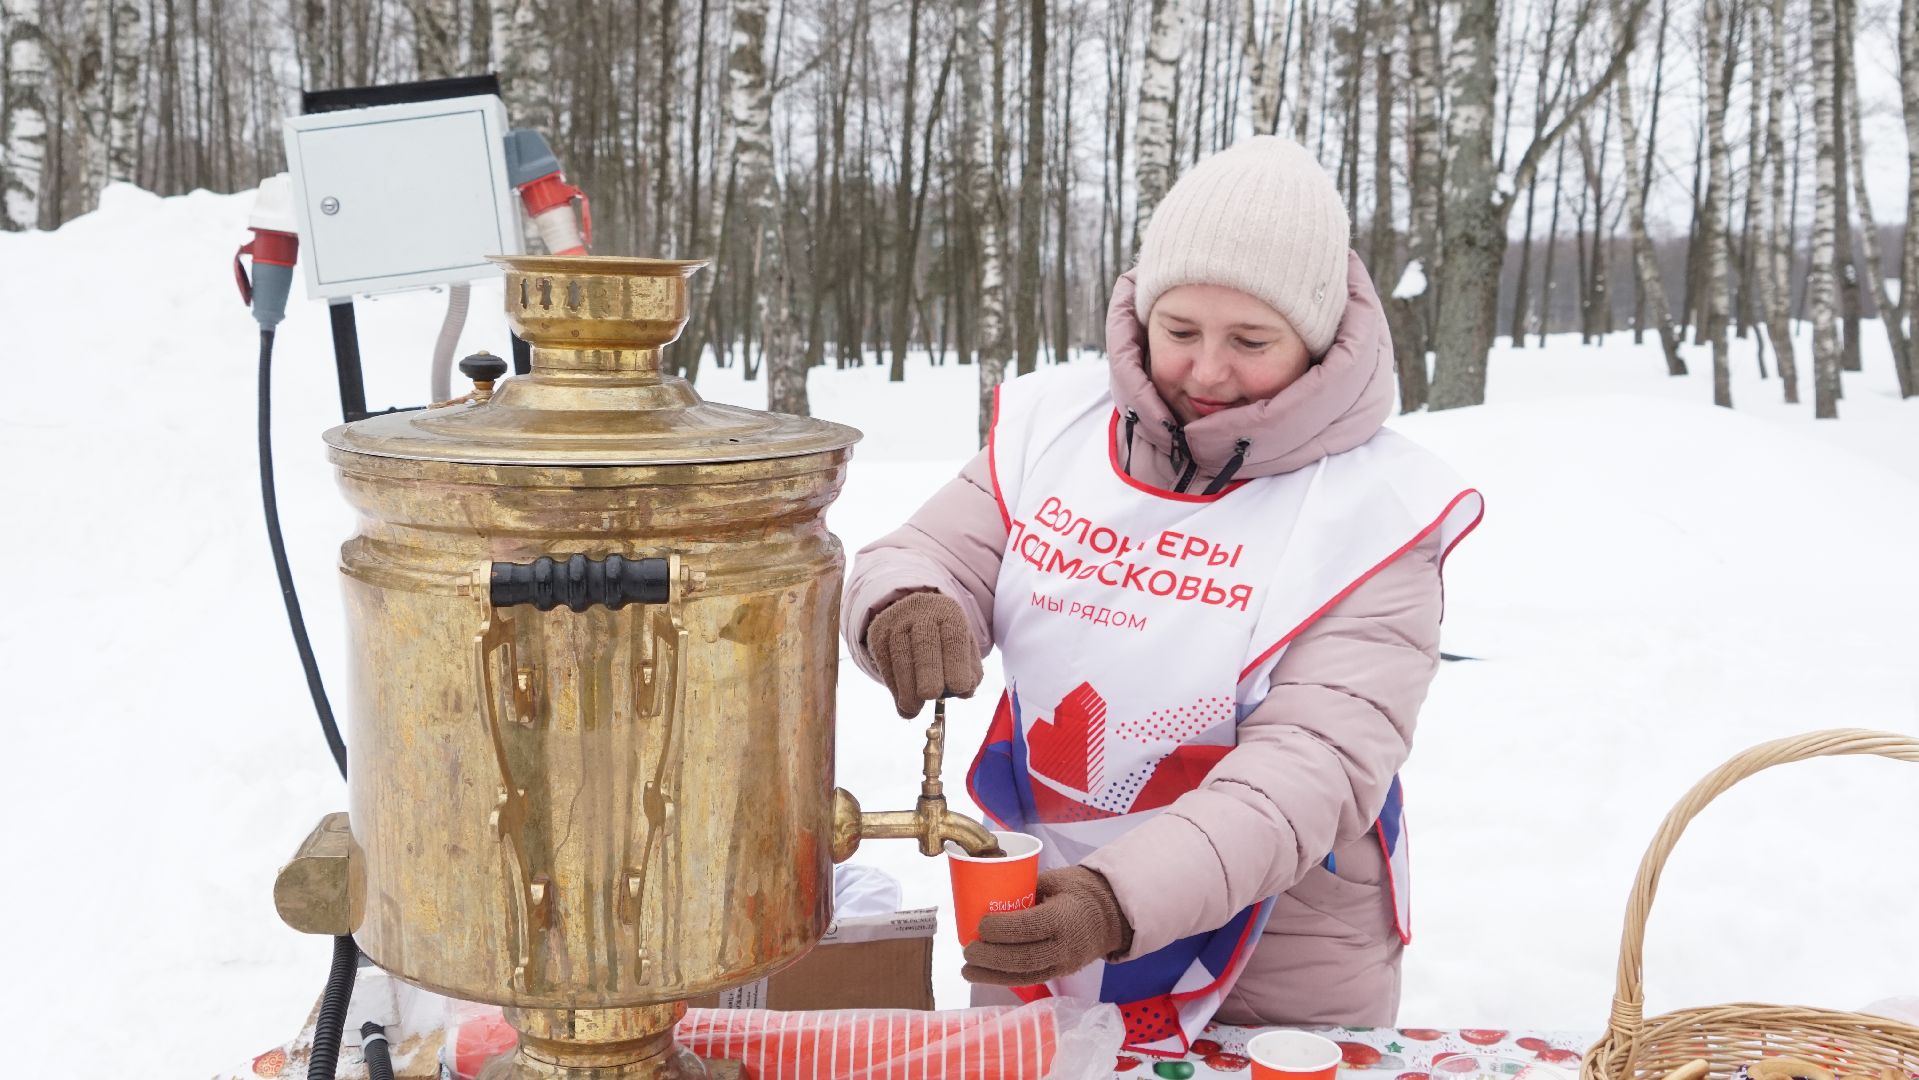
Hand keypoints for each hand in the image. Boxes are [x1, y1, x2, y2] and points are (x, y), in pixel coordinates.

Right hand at [864, 591, 982, 717]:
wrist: (912, 614)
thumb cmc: (945, 639)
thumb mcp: (963, 647)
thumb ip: (970, 671)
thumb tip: (965, 692)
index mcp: (950, 614)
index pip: (954, 637)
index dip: (957, 664)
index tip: (959, 689)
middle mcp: (922, 614)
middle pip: (925, 642)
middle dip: (928, 672)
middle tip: (931, 695)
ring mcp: (897, 623)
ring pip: (900, 655)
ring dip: (906, 686)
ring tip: (914, 708)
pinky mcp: (878, 635)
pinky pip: (884, 663)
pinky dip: (893, 686)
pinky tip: (902, 703)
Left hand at [961, 866, 1132, 985]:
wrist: (1112, 915)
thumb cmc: (1079, 891)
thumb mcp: (1056, 879)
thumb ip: (1026, 886)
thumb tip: (988, 888)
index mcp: (1064, 916)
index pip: (1030, 927)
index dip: (1002, 928)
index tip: (980, 924)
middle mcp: (1065, 945)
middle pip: (1023, 957)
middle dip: (990, 957)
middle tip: (967, 950)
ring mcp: (1064, 964)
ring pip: (1025, 975)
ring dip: (992, 974)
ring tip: (967, 970)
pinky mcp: (1060, 974)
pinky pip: (1030, 980)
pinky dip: (1004, 979)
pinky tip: (985, 975)